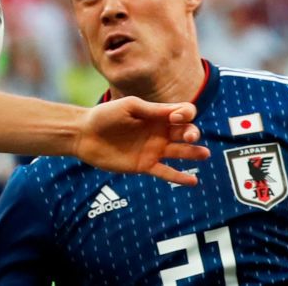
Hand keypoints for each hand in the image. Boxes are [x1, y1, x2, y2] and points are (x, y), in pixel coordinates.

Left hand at [75, 97, 209, 185]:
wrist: (84, 135)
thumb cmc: (104, 116)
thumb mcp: (128, 106)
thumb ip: (151, 109)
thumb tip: (177, 112)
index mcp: (156, 115)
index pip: (183, 113)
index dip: (186, 114)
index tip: (174, 118)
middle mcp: (159, 132)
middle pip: (186, 132)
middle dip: (192, 133)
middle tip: (190, 137)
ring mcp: (153, 149)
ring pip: (180, 152)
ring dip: (193, 153)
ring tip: (204, 154)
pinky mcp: (144, 165)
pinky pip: (166, 172)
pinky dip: (179, 177)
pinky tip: (193, 181)